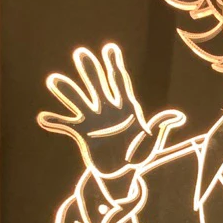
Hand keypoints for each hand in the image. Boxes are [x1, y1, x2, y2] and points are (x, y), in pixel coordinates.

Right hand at [38, 43, 184, 176]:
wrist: (122, 174)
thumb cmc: (138, 155)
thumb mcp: (152, 142)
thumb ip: (160, 127)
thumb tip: (178, 117)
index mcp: (126, 108)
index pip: (120, 82)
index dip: (115, 65)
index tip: (110, 49)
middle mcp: (108, 110)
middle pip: (98, 86)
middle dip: (90, 71)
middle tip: (81, 54)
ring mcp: (94, 120)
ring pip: (79, 101)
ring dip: (68, 92)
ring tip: (55, 80)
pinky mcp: (83, 134)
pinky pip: (67, 125)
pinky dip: (56, 122)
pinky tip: (44, 118)